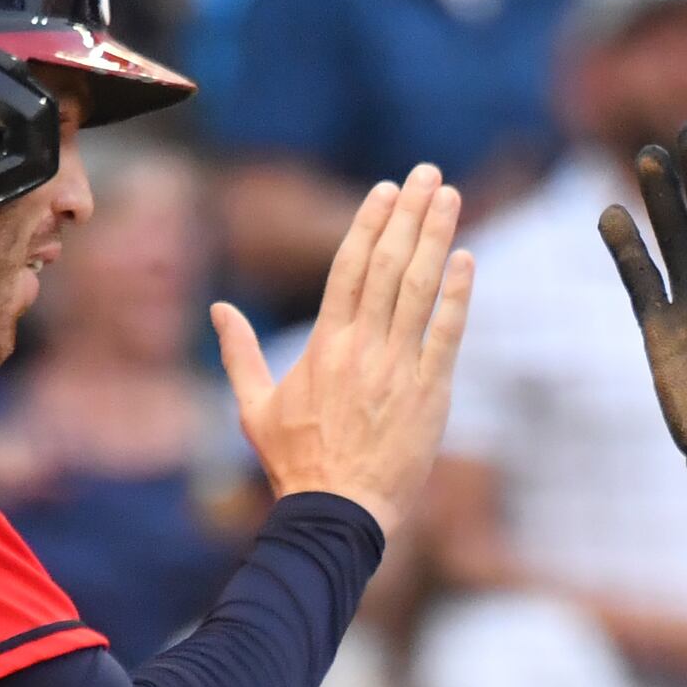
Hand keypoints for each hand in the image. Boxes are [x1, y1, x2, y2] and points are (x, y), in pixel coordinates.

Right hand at [214, 163, 473, 541]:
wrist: (336, 511)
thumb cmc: (294, 464)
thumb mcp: (253, 406)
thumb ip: (240, 353)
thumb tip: (219, 310)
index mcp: (323, 343)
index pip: (349, 266)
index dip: (370, 222)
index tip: (387, 189)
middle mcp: (362, 346)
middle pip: (389, 264)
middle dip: (410, 214)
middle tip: (428, 174)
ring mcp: (398, 367)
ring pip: (420, 289)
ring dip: (437, 238)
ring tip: (449, 198)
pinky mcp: (429, 393)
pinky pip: (447, 334)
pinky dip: (458, 296)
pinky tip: (467, 260)